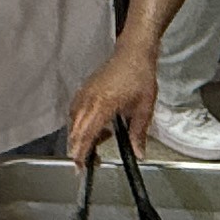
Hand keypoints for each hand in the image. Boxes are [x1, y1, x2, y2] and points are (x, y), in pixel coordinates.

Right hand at [66, 50, 158, 164]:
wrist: (133, 52)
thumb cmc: (140, 76)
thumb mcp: (145, 107)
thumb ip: (138, 132)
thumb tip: (138, 154)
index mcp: (104, 104)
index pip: (87, 133)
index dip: (82, 152)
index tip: (80, 167)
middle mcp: (89, 99)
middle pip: (76, 131)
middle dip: (78, 150)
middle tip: (86, 164)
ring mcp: (84, 93)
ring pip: (74, 122)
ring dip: (81, 136)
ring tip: (102, 138)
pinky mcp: (84, 89)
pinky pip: (75, 111)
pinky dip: (80, 123)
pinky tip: (95, 125)